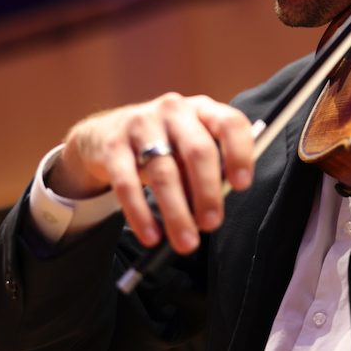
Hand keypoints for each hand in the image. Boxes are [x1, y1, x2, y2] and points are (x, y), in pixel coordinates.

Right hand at [48, 93, 255, 253]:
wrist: (109, 131)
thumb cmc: (165, 144)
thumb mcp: (190, 147)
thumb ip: (207, 170)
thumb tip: (214, 205)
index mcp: (202, 108)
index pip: (229, 123)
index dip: (239, 153)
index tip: (241, 185)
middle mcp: (174, 110)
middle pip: (198, 151)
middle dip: (207, 192)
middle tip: (212, 223)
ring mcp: (141, 124)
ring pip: (163, 173)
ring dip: (177, 213)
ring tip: (185, 241)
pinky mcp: (114, 145)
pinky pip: (128, 185)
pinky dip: (141, 215)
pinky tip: (151, 235)